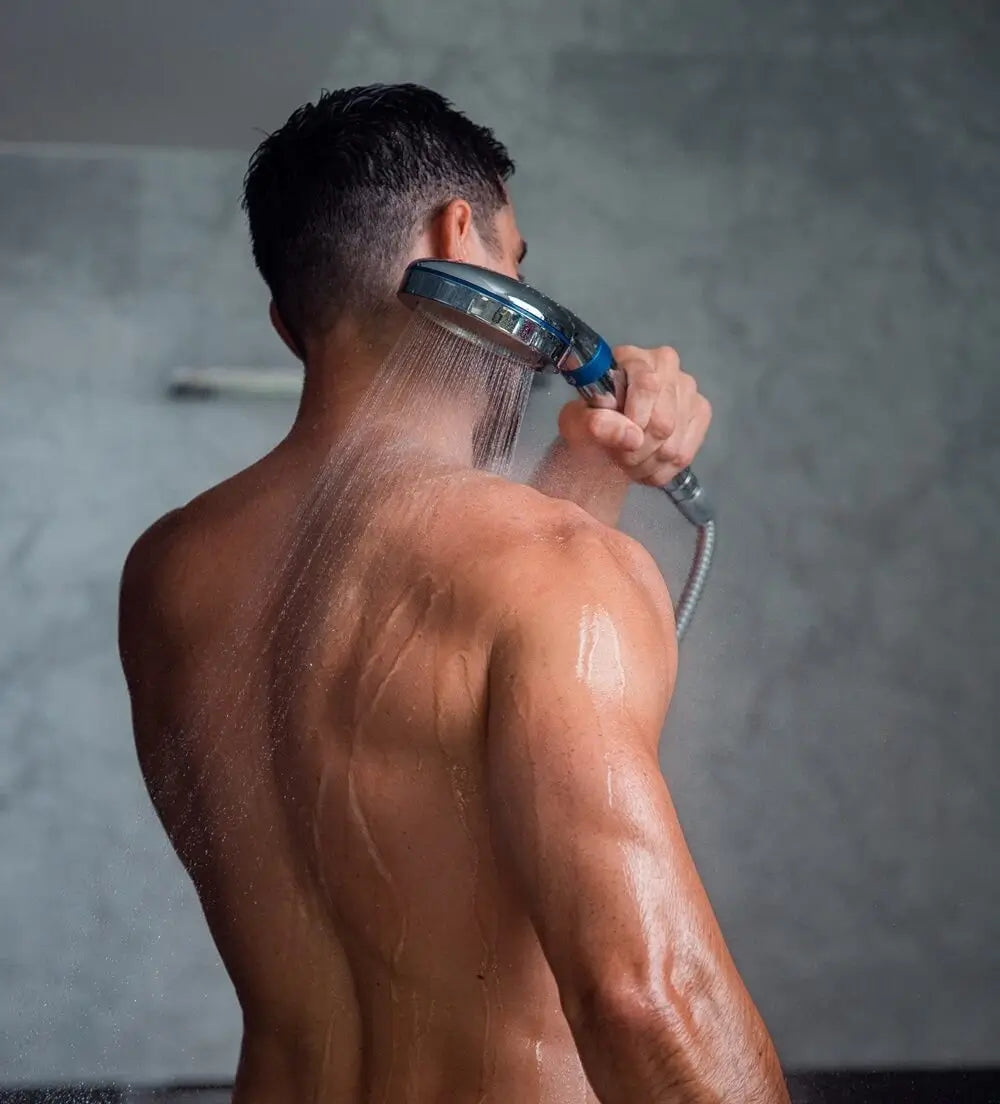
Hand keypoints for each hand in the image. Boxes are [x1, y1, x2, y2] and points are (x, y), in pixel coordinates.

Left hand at [556, 345, 711, 486]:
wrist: (603, 437)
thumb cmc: (590, 422)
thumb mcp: (577, 422)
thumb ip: (596, 423)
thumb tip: (631, 436)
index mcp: (633, 357)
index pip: (646, 385)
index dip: (635, 419)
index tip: (621, 439)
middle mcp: (666, 365)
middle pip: (663, 420)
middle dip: (638, 449)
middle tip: (620, 457)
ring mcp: (687, 389)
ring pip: (673, 443)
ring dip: (647, 463)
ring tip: (629, 462)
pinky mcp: (700, 413)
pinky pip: (685, 454)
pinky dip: (661, 470)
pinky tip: (646, 465)